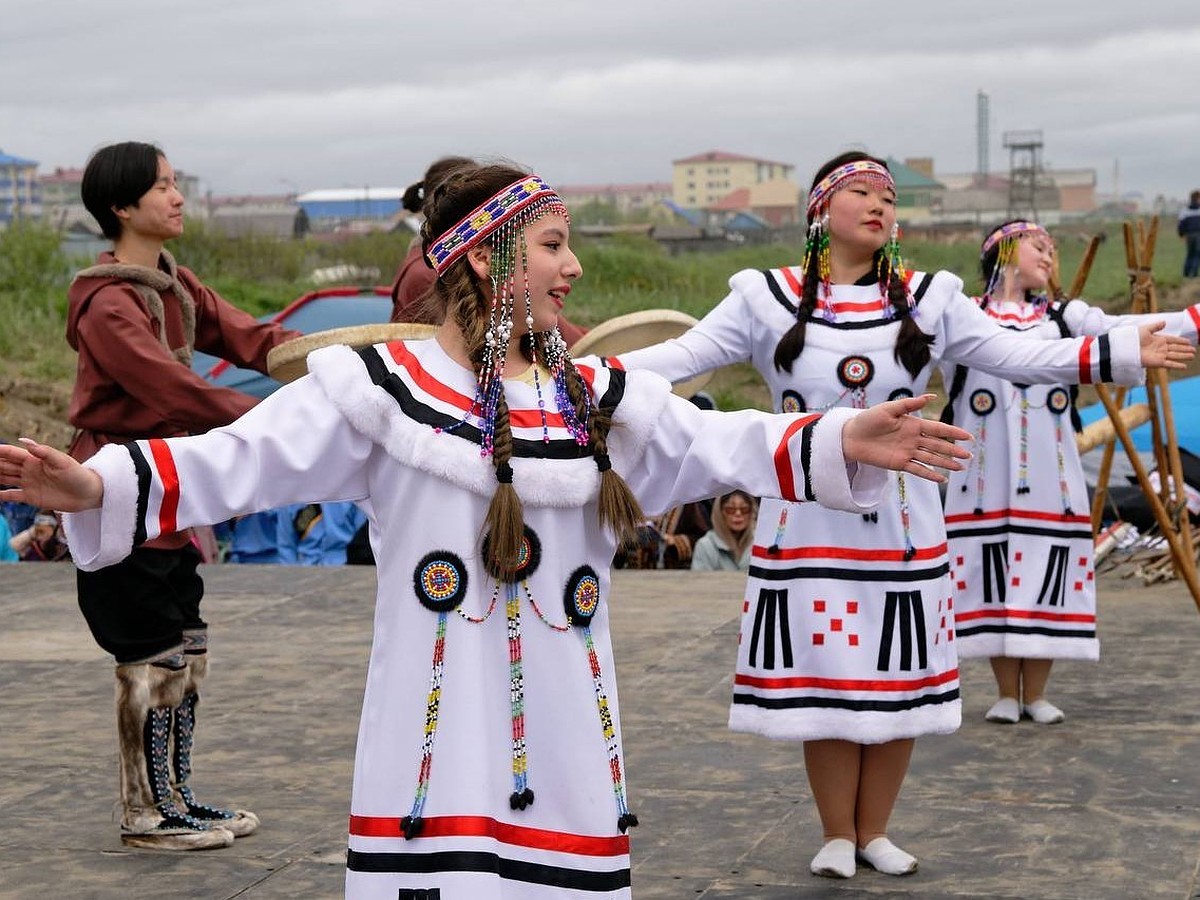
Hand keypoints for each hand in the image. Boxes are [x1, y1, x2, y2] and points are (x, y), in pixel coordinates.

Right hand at [0, 439, 103, 510]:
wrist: (90, 494)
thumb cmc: (78, 474)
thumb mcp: (62, 461)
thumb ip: (43, 452)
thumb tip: (23, 440)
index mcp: (35, 459)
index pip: (10, 453)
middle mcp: (29, 470)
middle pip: (4, 466)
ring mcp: (29, 484)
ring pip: (5, 479)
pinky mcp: (32, 497)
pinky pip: (12, 496)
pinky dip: (1, 495)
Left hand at [842, 394, 971, 482]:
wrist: (850, 437)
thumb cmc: (868, 420)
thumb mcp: (888, 408)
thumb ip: (909, 404)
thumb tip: (932, 396)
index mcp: (913, 424)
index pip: (938, 429)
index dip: (953, 432)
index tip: (968, 436)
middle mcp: (913, 439)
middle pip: (938, 445)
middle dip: (954, 450)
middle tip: (969, 455)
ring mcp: (908, 452)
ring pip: (931, 458)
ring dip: (946, 463)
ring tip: (961, 467)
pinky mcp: (899, 463)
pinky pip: (918, 469)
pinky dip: (930, 474)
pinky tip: (942, 479)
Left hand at [1138, 321, 1194, 369]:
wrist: (1125, 348)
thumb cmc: (1133, 338)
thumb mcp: (1145, 329)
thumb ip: (1155, 326)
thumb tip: (1164, 322)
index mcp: (1158, 339)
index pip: (1172, 340)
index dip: (1180, 341)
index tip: (1189, 342)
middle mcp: (1160, 348)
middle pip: (1176, 348)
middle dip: (1185, 349)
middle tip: (1194, 350)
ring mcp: (1159, 355)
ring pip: (1175, 355)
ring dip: (1184, 356)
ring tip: (1192, 356)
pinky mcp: (1157, 362)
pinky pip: (1169, 364)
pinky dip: (1177, 365)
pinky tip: (1184, 366)